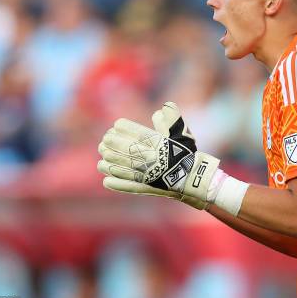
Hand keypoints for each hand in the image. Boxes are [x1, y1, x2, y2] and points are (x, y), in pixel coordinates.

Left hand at [97, 102, 219, 208]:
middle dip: (112, 143)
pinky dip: (116, 184)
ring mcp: (146, 174)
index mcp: (158, 143)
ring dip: (109, 163)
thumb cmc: (185, 154)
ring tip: (103, 158)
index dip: (124, 127)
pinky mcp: (145, 188)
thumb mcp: (182, 133)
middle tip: (105, 141)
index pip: (137, 132)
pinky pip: (127, 186)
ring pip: (122, 167)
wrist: (193, 179)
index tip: (117, 125)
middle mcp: (150, 157)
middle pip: (126, 148)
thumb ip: (172, 119)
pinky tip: (106, 180)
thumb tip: (161, 109)